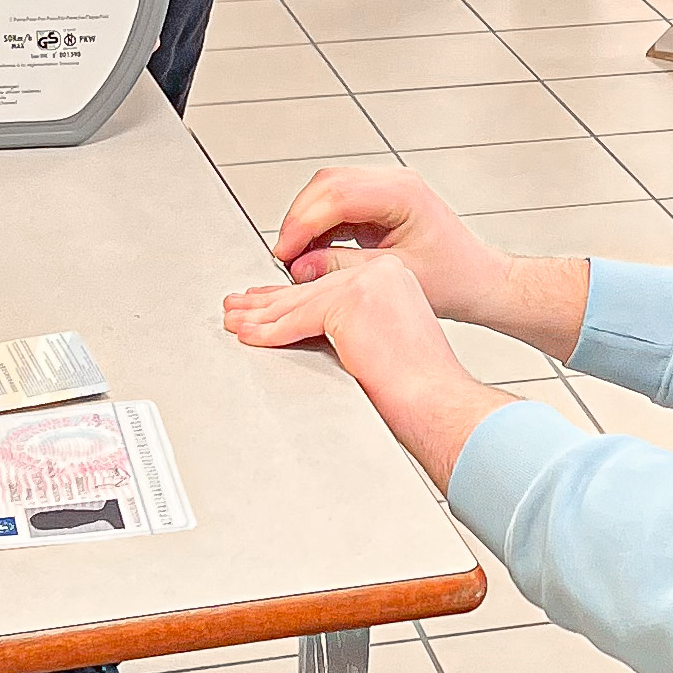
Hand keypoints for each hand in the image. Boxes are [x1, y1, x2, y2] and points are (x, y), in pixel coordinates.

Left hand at [224, 245, 502, 489]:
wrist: (436, 400)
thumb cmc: (420, 385)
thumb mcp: (383, 339)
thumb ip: (352, 323)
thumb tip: (315, 325)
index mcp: (392, 276)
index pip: (329, 283)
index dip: (291, 294)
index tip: (265, 300)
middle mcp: (380, 272)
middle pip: (310, 291)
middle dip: (268, 304)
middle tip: (239, 308)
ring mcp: (366, 283)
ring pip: (299, 303)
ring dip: (260, 317)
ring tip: (236, 322)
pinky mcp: (350, 302)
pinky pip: (297, 320)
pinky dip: (268, 333)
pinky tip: (249, 336)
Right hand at [265, 162, 509, 324]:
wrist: (478, 281)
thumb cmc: (455, 279)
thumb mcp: (395, 276)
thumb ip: (343, 267)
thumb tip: (301, 265)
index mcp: (403, 194)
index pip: (337, 195)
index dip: (303, 223)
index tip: (285, 251)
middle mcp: (395, 183)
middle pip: (328, 184)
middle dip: (299, 219)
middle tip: (285, 254)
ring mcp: (387, 189)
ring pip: (328, 190)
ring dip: (307, 221)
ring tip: (297, 256)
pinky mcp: (380, 203)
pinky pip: (339, 204)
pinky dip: (320, 226)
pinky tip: (314, 251)